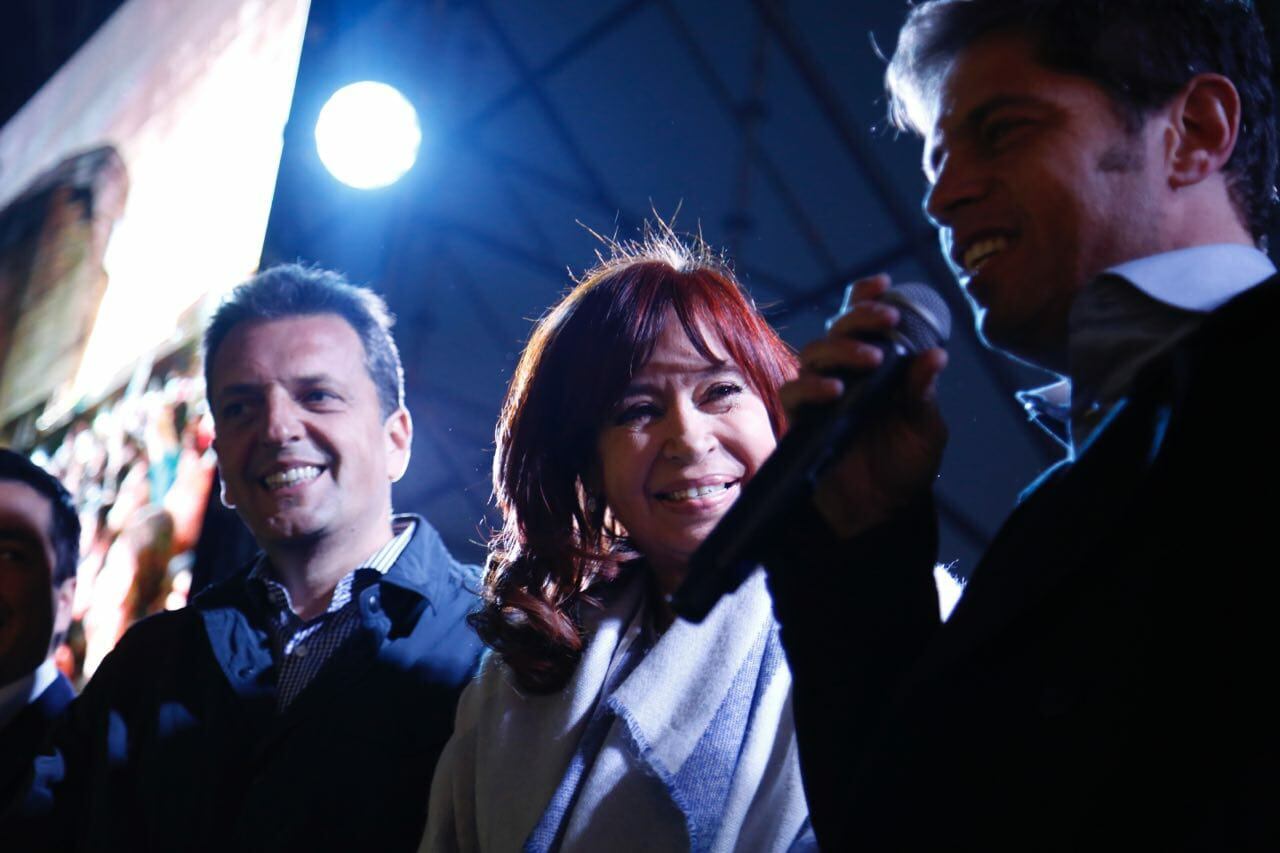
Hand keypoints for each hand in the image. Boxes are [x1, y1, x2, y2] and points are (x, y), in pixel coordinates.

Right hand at [781, 274, 947, 537]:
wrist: (879, 515)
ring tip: (870, 359)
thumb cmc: (903, 468)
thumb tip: (935, 355)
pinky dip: (812, 385)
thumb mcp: (924, 431)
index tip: (884, 285)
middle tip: (885, 320)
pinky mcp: (801, 420)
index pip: (865, 324)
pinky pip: (795, 392)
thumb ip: (923, 394)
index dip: (867, 297)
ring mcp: (820, 396)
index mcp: (875, 368)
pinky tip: (835, 390)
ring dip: (841, 348)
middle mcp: (844, 374)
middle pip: (837, 329)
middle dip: (859, 318)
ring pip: (814, 354)